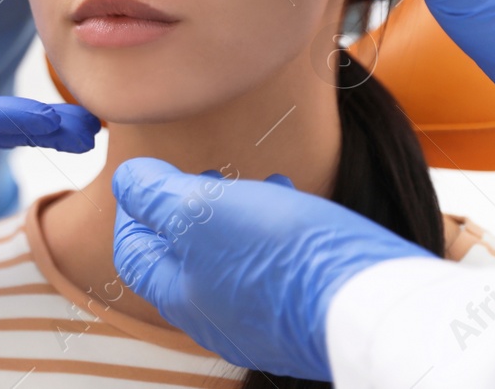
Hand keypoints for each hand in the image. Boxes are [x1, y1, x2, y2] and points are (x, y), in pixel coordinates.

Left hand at [111, 157, 429, 381]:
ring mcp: (260, 321)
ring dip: (232, 213)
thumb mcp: (201, 210)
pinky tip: (290, 200)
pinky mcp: (300, 311)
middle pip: (182, 258)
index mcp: (182, 298)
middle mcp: (216, 319)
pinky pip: (270, 267)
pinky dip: (270, 229)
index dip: (132, 210)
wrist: (366, 303)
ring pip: (229, 258)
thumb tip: (128, 181)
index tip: (148, 177)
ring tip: (253, 181)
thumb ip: (156, 195)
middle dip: (186, 208)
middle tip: (204, 173)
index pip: (133, 255)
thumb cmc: (279, 255)